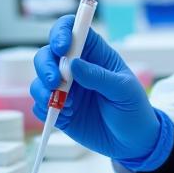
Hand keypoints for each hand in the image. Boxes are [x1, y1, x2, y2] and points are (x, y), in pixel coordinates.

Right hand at [31, 16, 163, 162]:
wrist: (132, 142)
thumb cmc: (133, 109)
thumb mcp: (124, 91)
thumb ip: (99, 77)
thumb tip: (73, 64)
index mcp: (95, 54)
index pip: (72, 30)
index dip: (62, 32)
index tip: (62, 47)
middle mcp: (76, 68)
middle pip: (47, 54)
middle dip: (46, 65)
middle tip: (55, 81)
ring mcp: (66, 89)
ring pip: (40, 79)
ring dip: (44, 89)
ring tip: (65, 105)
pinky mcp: (59, 110)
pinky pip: (40, 104)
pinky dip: (46, 109)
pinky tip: (65, 116)